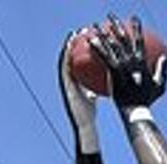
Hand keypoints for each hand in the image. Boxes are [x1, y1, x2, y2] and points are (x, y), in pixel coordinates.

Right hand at [59, 30, 99, 155]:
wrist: (83, 128)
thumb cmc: (89, 115)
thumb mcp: (92, 99)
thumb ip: (93, 90)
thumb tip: (102, 83)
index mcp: (73, 84)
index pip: (74, 64)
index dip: (77, 51)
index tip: (84, 38)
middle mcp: (67, 81)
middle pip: (69, 59)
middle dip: (72, 44)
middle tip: (80, 32)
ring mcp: (64, 83)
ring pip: (65, 60)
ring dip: (68, 47)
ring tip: (75, 35)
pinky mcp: (64, 86)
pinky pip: (65, 68)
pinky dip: (67, 57)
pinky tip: (71, 48)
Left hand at [88, 16, 166, 110]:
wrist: (136, 109)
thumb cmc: (148, 100)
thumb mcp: (160, 86)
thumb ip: (162, 70)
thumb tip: (165, 57)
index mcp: (142, 61)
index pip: (139, 41)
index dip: (137, 28)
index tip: (134, 19)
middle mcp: (132, 60)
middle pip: (123, 38)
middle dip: (117, 25)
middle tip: (111, 17)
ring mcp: (122, 65)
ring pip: (111, 45)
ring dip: (103, 33)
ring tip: (96, 25)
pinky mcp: (113, 71)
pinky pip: (103, 56)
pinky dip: (96, 47)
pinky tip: (89, 41)